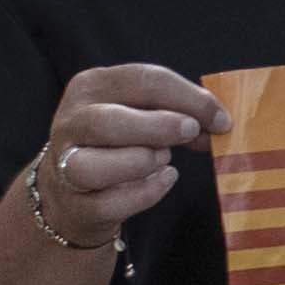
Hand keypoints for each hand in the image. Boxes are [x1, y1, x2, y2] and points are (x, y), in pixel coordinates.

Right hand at [23, 61, 220, 257]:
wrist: (77, 191)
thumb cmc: (119, 141)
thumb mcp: (142, 112)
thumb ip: (177, 110)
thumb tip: (218, 121)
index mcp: (91, 86)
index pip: (141, 80)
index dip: (187, 97)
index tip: (220, 117)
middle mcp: (71, 122)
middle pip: (110, 121)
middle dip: (160, 127)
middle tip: (192, 132)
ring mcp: (64, 165)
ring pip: (95, 166)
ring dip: (141, 161)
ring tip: (165, 159)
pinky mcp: (75, 204)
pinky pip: (109, 202)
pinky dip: (144, 193)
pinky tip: (163, 181)